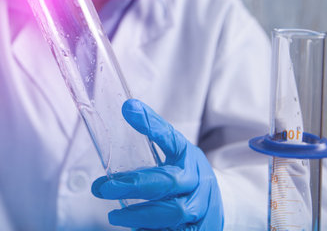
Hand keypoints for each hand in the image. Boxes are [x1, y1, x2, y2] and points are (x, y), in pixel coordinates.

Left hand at [91, 99, 223, 229]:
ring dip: (140, 215)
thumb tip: (125, 113)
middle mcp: (198, 182)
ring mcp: (201, 209)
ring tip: (114, 215)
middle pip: (168, 182)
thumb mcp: (175, 153)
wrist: (222, 204)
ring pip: (173, 212)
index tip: (128, 109)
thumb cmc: (187, 176)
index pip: (170, 137)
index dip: (150, 124)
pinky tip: (134, 230)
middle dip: (135, 185)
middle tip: (104, 188)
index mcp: (189, 157)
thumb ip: (150, 137)